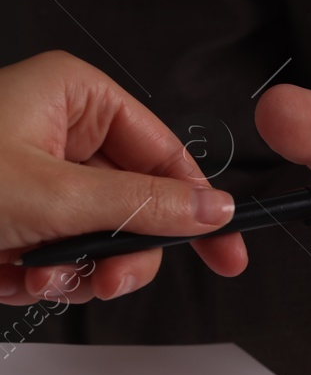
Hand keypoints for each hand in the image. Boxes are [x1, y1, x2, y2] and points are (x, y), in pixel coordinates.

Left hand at [0, 51, 247, 304]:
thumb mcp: (54, 197)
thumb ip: (145, 206)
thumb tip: (212, 208)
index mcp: (76, 98)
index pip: (167, 153)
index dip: (199, 206)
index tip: (226, 248)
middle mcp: (58, 130)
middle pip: (137, 204)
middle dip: (119, 252)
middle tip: (107, 277)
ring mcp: (35, 175)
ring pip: (100, 237)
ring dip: (75, 270)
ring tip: (39, 273)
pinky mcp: (15, 215)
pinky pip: (60, 252)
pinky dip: (40, 275)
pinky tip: (9, 273)